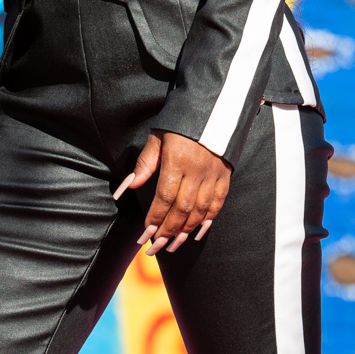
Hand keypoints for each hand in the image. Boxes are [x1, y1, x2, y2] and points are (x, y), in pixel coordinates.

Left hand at [116, 130, 230, 255]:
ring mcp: (213, 174)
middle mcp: (197, 171)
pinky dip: (208, 219)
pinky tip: (198, 232)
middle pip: (182, 209)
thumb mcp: (158, 136)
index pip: (164, 197)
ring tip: (173, 245)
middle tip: (156, 248)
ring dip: (185, 231)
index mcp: (177, 160)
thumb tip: (129, 185)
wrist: (214, 105)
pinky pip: (218, 203)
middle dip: (167, 231)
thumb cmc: (179, 121)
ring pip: (200, 210)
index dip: (155, 218)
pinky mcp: (226, 175)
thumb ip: (145, 162)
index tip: (145, 233)